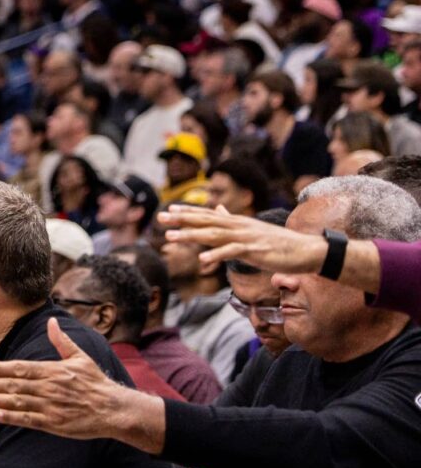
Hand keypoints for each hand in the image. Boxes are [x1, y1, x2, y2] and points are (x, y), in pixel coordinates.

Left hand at [0, 318, 162, 450]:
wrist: (114, 409)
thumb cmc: (95, 382)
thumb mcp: (80, 357)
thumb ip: (61, 341)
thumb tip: (52, 321)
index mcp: (53, 371)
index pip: (21, 368)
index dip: (1, 369)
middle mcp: (49, 388)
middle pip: (14, 386)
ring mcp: (51, 407)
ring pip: (19, 402)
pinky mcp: (55, 424)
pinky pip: (30, 421)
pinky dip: (13, 418)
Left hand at [159, 203, 325, 271]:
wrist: (306, 250)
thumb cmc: (278, 243)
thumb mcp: (252, 229)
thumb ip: (233, 221)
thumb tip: (220, 208)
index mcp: (237, 222)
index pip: (207, 215)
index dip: (187, 213)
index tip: (168, 211)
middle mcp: (238, 226)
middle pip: (205, 221)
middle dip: (181, 220)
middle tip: (160, 218)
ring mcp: (246, 237)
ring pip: (213, 234)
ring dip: (191, 235)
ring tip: (170, 237)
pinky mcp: (254, 250)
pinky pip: (231, 252)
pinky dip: (216, 254)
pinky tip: (202, 258)